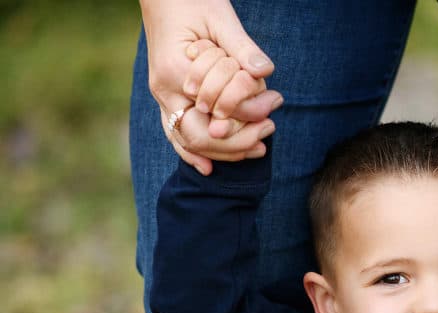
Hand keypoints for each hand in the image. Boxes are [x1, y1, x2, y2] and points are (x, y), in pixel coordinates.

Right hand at [140, 0, 278, 172]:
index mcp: (176, 69)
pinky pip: (174, 133)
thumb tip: (265, 72)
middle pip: (199, 136)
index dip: (248, 118)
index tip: (273, 110)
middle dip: (236, 143)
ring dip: (222, 150)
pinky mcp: (165, 97)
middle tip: (269, 132)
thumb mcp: (221, 19)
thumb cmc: (193, 0)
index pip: (217, 111)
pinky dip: (192, 153)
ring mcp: (161, 95)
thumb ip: (242, 48)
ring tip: (257, 148)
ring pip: (187, 141)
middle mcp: (164, 88)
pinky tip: (210, 167)